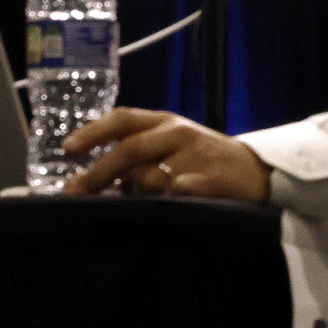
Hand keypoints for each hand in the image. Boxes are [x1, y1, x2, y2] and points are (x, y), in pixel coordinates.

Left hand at [62, 107, 271, 201]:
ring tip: (140, 202)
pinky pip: (173, 194)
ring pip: (148, 177)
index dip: (92, 132)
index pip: (123, 119)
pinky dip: (164, 203)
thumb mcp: (176, 143)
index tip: (68, 149)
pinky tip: (167, 208)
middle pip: (128, 150)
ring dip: (136, 193)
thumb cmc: (208, 159)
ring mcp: (196, 157)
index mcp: (167, 121)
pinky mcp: (210, 181)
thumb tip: (99, 180)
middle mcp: (180, 134)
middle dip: (97, 174)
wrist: (259, 171)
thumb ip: (141, 152)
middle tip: (75, 192)